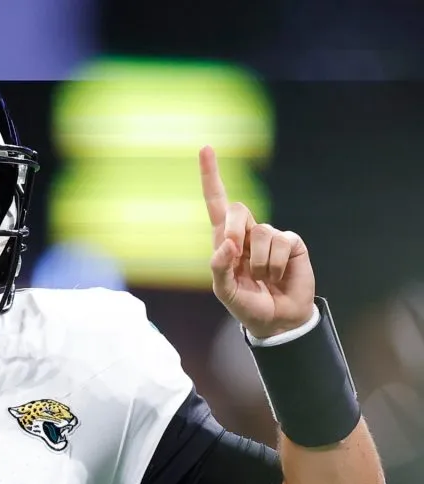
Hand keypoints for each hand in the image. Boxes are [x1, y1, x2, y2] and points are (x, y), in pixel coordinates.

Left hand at [200, 146, 314, 338]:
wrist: (277, 320)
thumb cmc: (246, 303)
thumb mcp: (225, 291)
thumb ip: (219, 268)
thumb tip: (227, 244)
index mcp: (225, 239)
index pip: (216, 202)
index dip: (211, 175)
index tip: (205, 148)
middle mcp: (247, 232)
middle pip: (238, 210)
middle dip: (235, 231)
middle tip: (238, 255)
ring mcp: (271, 236)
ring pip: (261, 233)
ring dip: (259, 263)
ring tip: (262, 278)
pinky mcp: (292, 243)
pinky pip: (281, 243)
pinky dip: (276, 265)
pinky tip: (278, 276)